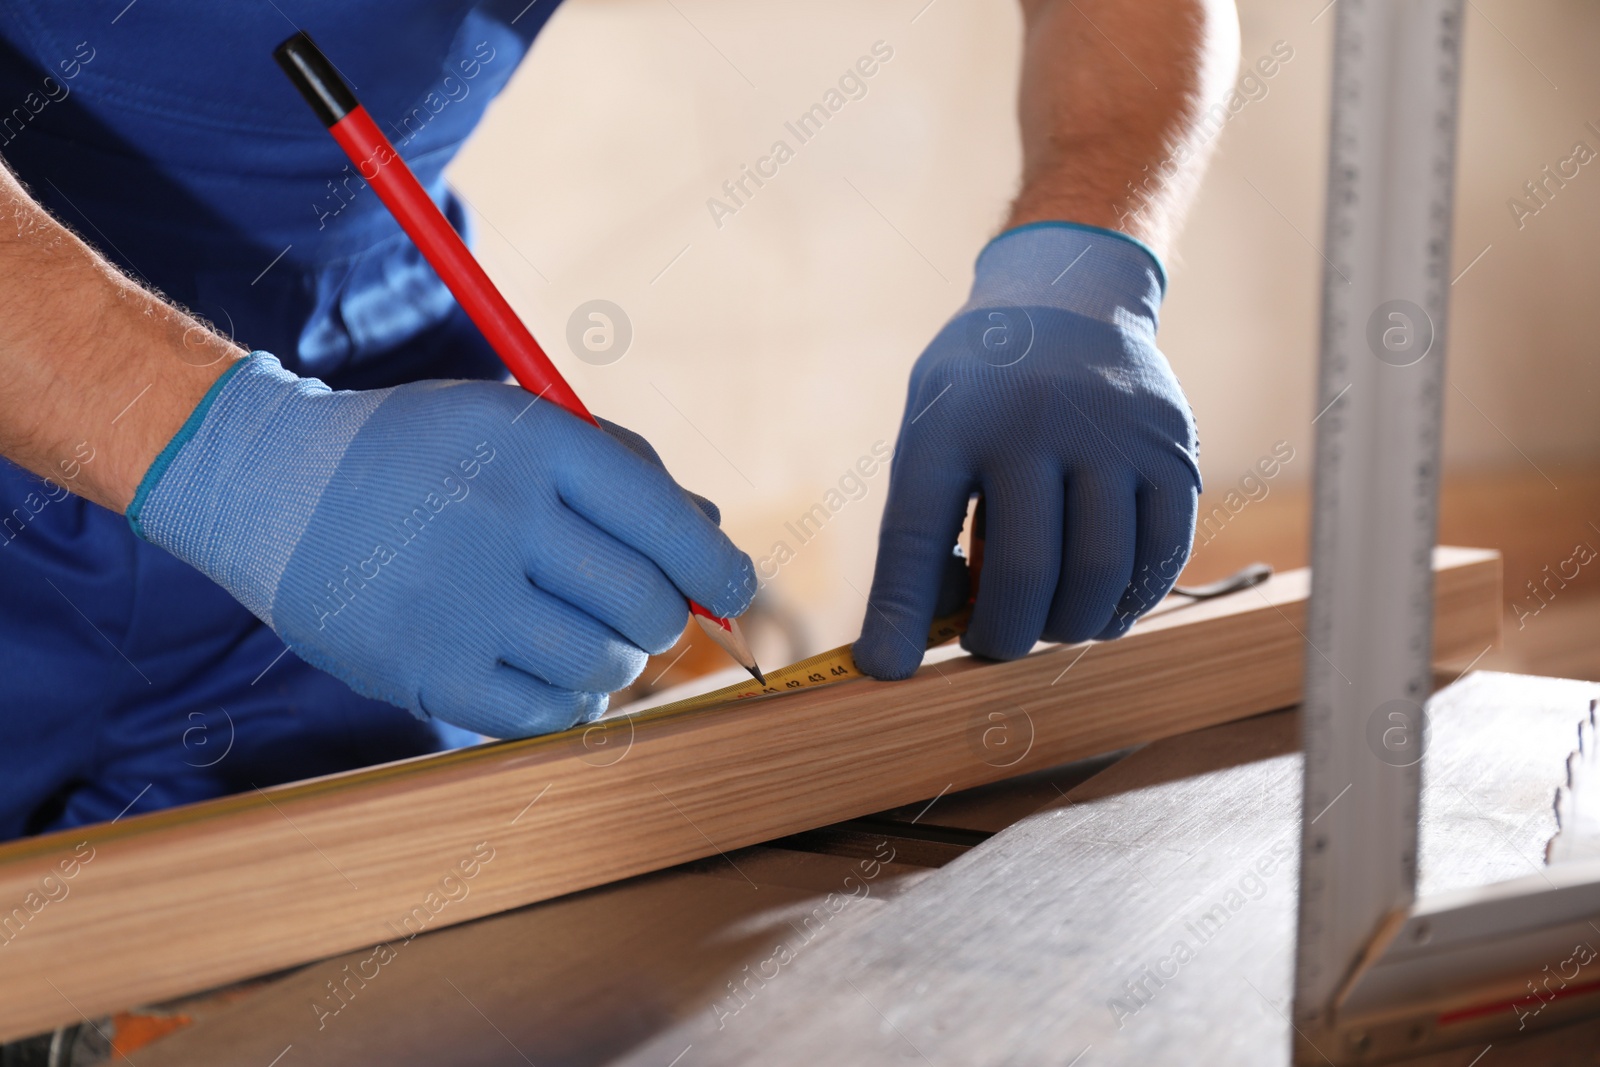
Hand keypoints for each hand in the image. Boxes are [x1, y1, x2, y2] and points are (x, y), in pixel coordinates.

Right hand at [130, 354, 755, 735]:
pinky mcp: (422, 667)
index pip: (667, 523)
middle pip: (645, 603)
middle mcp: (499, 516)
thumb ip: (624, 470)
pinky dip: (567, 700)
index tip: (733, 592)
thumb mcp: (519, 426)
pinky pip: (546, 712)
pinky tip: (548, 670)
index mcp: (535, 443)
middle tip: (641, 614)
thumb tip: (716, 536)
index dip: (719, 570)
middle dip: (660, 617)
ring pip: (603, 663)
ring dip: (614, 660)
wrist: (275, 489)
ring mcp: (457, 597)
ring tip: (584, 636)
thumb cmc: (428, 458)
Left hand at [854, 223, 1199, 679]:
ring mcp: (1113, 434)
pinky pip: (1158, 557)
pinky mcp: (1172, 450)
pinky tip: (1099, 604)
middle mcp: (1034, 422)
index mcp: (952, 419)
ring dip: (1066, 627)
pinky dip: (1126, 603)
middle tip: (990, 643)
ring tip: (1044, 621)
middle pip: (1021, 574)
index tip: (889, 671)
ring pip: (1097, 576)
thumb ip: (923, 527)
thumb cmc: (982, 386)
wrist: (1071, 294)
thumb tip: (915, 641)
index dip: (899, 616)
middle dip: (1001, 636)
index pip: (914, 536)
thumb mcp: (931, 428)